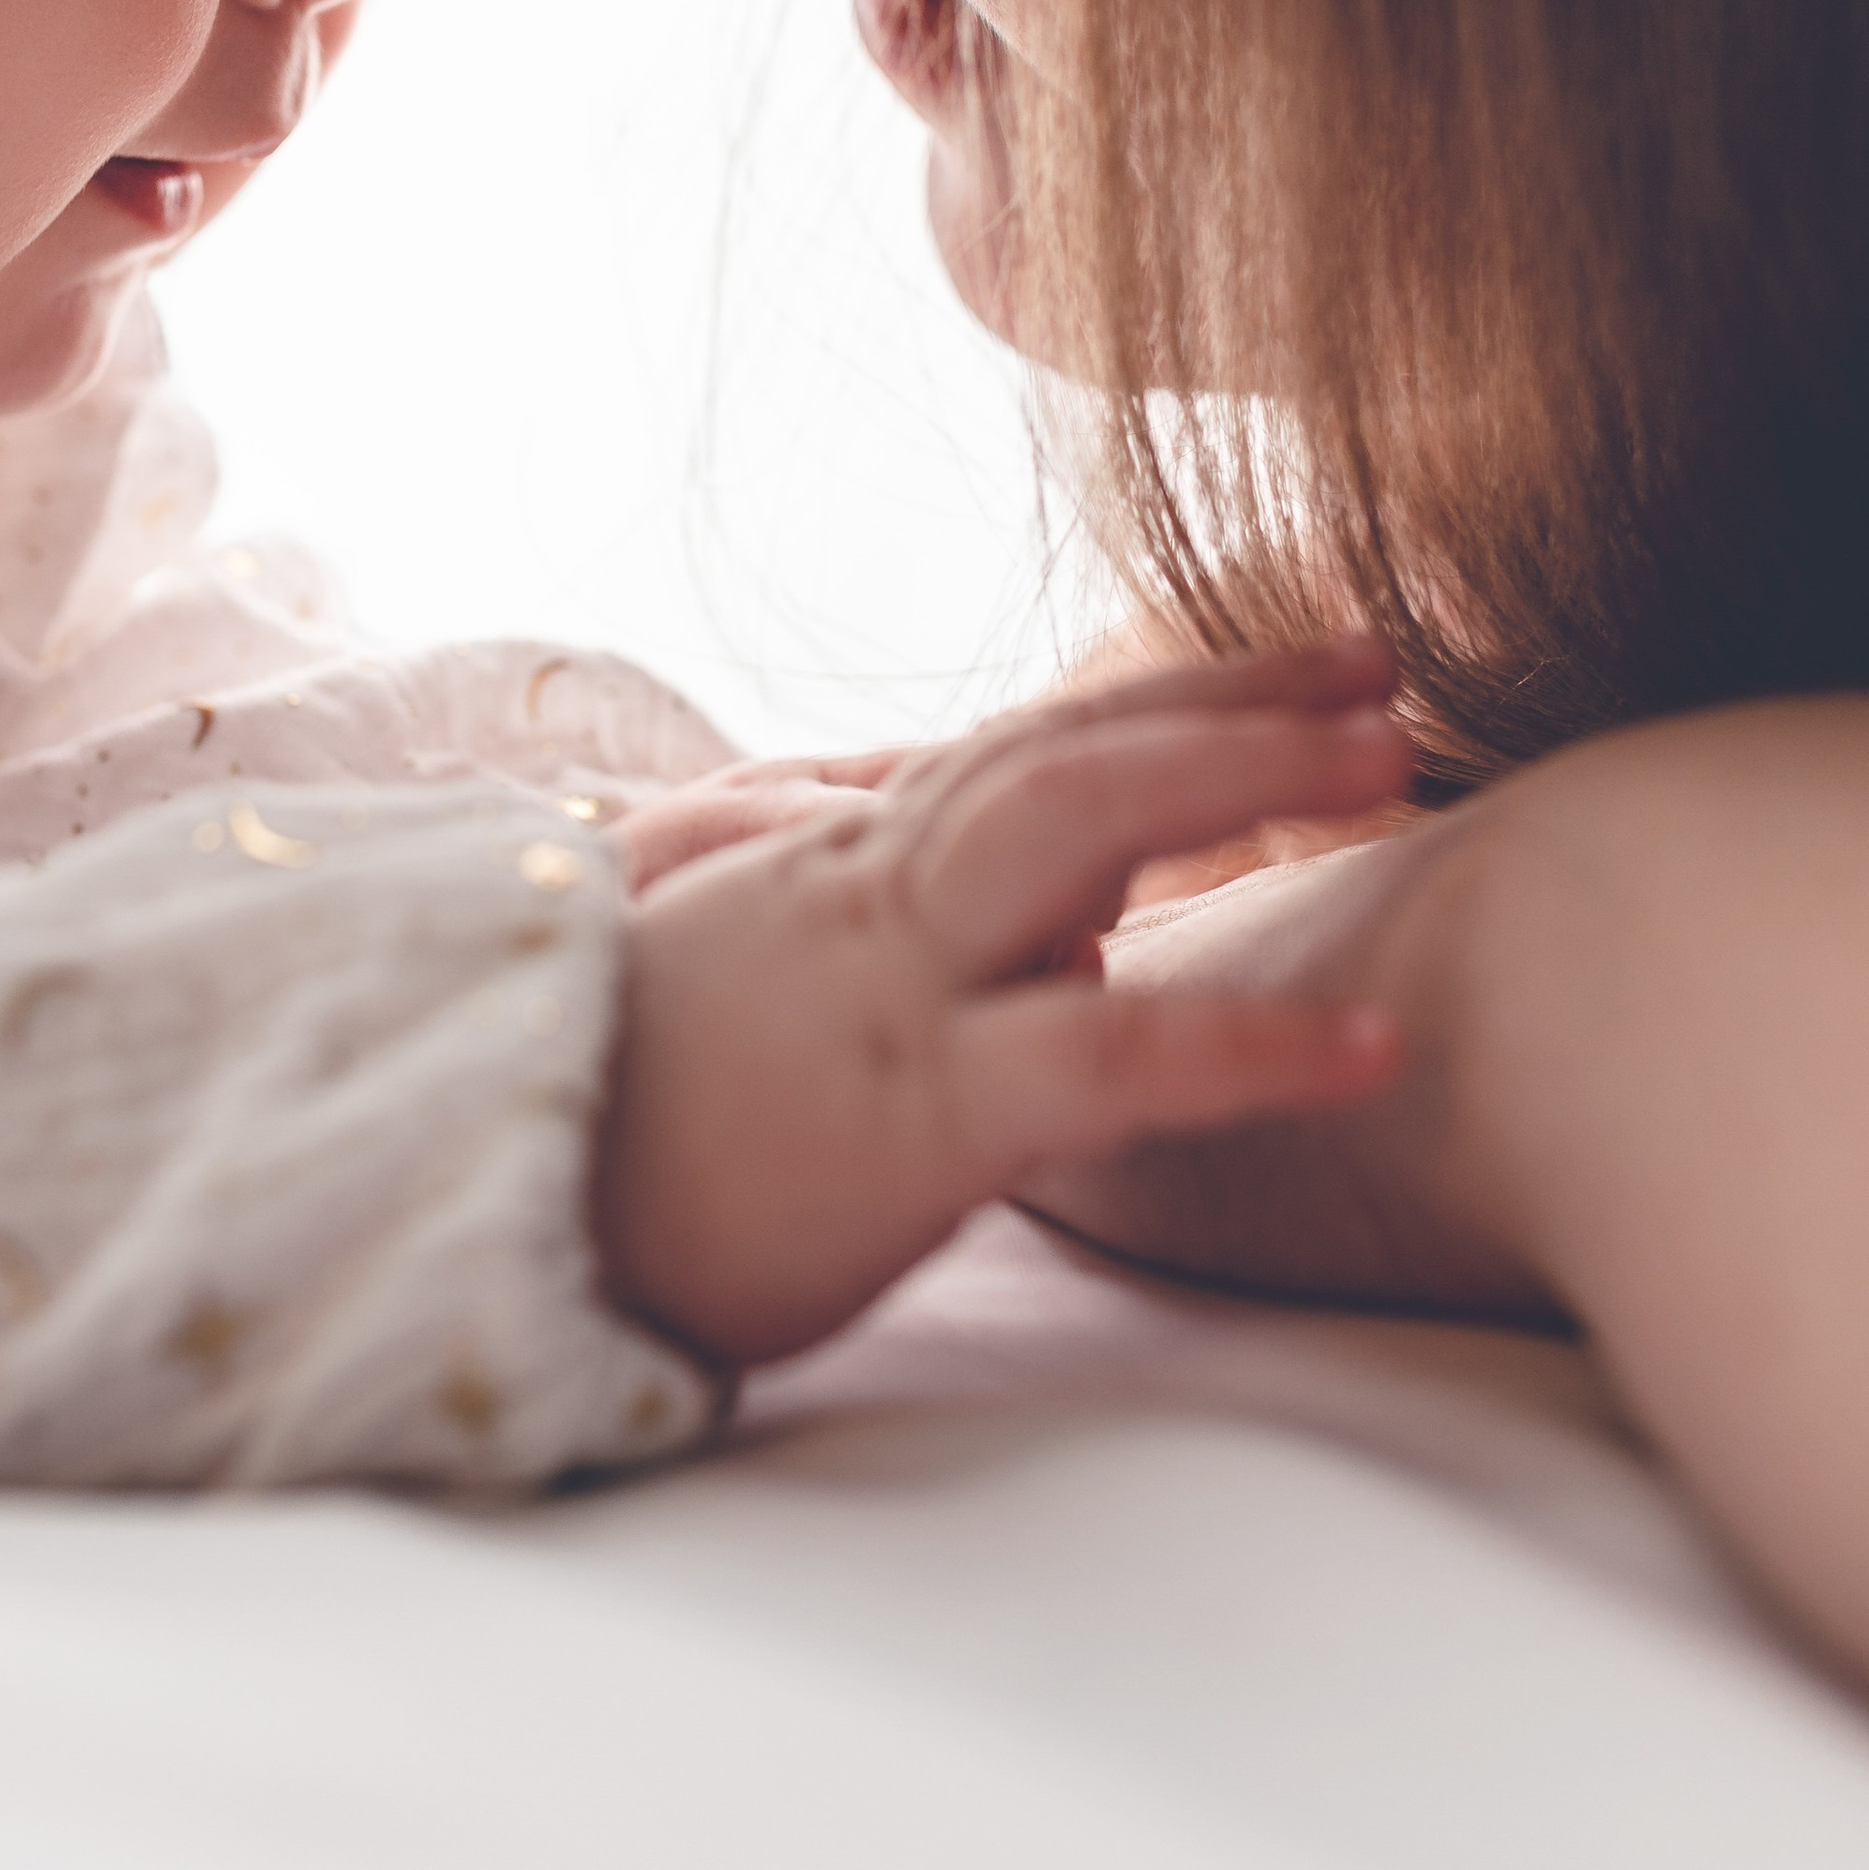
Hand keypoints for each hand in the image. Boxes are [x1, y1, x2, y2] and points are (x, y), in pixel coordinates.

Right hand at [595, 645, 1412, 1369]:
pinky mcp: (912, 1112)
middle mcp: (867, 890)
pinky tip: (1366, 1040)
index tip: (1300, 665)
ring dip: (1242, 780)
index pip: (1023, 741)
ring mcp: (891, 986)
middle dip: (1231, 701)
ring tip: (1393, 762)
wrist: (476, 1204)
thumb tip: (1065, 945)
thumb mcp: (750, 990)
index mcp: (837, 868)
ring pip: (1073, 831)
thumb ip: (898, 936)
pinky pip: (1104, 1058)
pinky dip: (1245, 1041)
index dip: (1166, 696)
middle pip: (1066, 748)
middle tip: (1384, 671)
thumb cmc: (612, 1123)